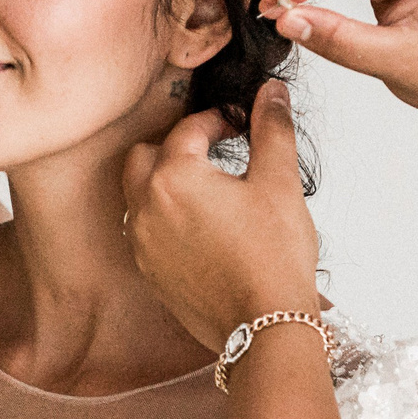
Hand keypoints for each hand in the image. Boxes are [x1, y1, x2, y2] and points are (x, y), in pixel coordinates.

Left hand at [123, 80, 320, 351]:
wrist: (265, 326)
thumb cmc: (273, 258)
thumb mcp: (279, 183)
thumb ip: (272, 130)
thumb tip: (271, 92)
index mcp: (175, 177)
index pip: (187, 129)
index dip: (217, 120)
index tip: (241, 124)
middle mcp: (147, 208)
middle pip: (143, 156)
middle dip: (174, 146)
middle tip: (212, 149)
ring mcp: (143, 244)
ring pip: (138, 195)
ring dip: (163, 182)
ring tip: (205, 186)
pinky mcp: (150, 273)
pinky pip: (145, 231)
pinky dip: (163, 218)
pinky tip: (199, 225)